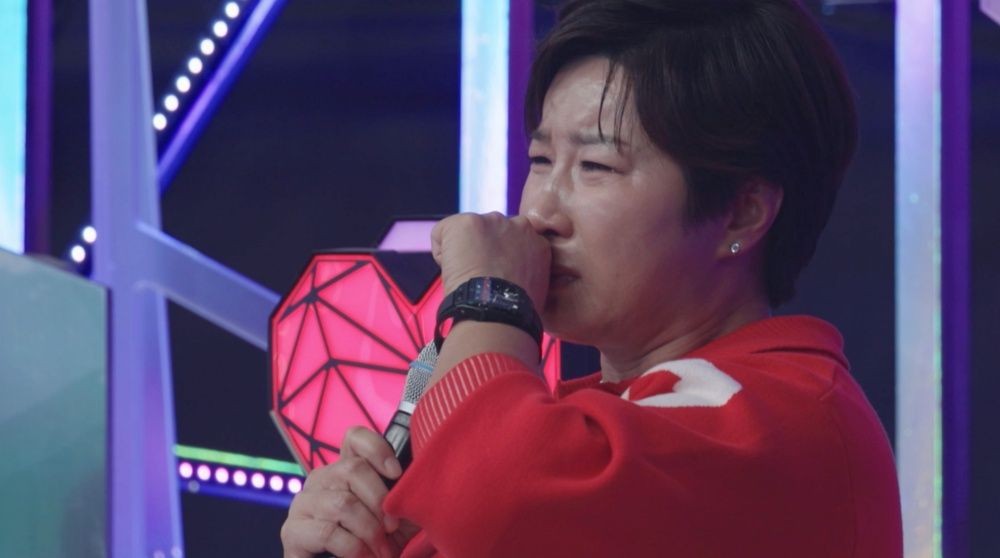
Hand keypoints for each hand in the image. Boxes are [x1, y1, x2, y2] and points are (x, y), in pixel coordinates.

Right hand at [281, 427, 417, 557]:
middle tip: (393, 528)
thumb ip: (402, 497)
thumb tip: (419, 484)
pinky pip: (328, 531)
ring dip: (370, 530)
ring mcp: (304, 503)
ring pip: (342, 503)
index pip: (355, 438)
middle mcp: (321, 479)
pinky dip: (354, 548)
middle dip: (380, 500)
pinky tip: (364, 557)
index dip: (377, 448)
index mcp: (345, 470)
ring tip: (382, 550)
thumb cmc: (373, 544)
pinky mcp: (292, 531)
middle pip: (352, 469)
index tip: (396, 473)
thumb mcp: (393, 517)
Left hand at [431, 212, 550, 307]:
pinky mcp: (466, 222)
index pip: (512, 240)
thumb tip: (508, 276)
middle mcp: (518, 225)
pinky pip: (441, 233)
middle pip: (490, 232)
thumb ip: (523, 270)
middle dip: (483, 249)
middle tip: (480, 275)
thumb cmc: (512, 309)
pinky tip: (452, 272)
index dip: (499, 258)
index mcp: (537, 242)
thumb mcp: (533, 286)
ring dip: (464, 251)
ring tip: (467, 276)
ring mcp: (492, 221)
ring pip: (467, 232)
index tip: (494, 274)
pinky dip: (441, 253)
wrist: (496, 310)